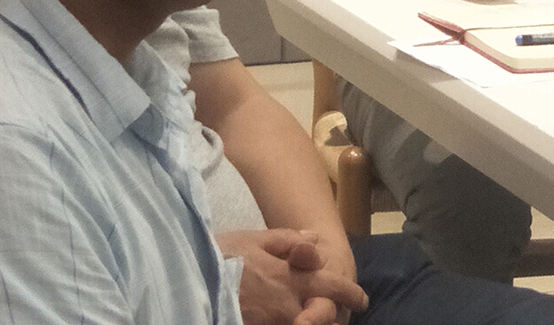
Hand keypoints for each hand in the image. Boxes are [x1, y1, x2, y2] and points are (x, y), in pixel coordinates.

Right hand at [217, 228, 367, 324]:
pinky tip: (293, 321)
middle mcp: (287, 304)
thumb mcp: (257, 238)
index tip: (362, 299)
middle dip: (336, 316)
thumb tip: (316, 241)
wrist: (191, 278)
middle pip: (324, 314)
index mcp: (291, 276)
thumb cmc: (224, 255)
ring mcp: (273, 322)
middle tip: (344, 315)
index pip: (330, 285)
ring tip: (319, 318)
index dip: (349, 293)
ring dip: (315, 321)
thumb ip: (289, 240)